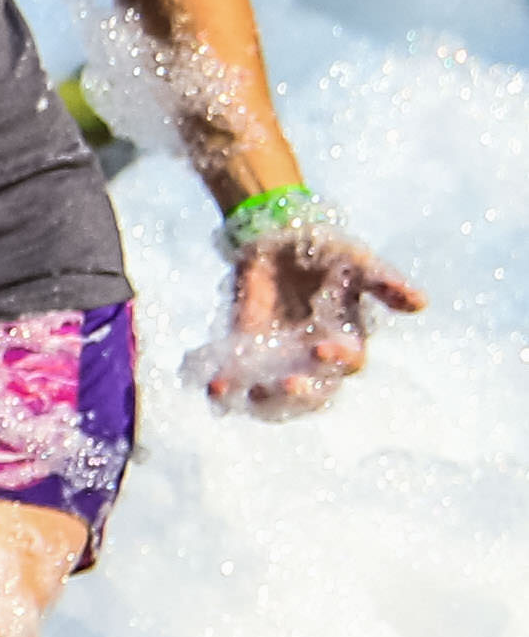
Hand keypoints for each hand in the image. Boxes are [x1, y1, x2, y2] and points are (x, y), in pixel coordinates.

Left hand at [194, 222, 426, 419]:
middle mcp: (314, 359)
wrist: (276, 235)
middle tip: (286, 385)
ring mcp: (279, 359)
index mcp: (347, 341)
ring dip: (262, 401)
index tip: (323, 348)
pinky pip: (238, 378)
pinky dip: (227, 388)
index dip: (338, 360)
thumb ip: (384, 282)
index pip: (348, 363)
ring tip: (245, 395)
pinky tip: (214, 388)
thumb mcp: (356, 261)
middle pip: (314, 392)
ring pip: (276, 397)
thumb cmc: (326, 250)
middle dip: (300, 394)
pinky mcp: (244, 351)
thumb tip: (421, 302)